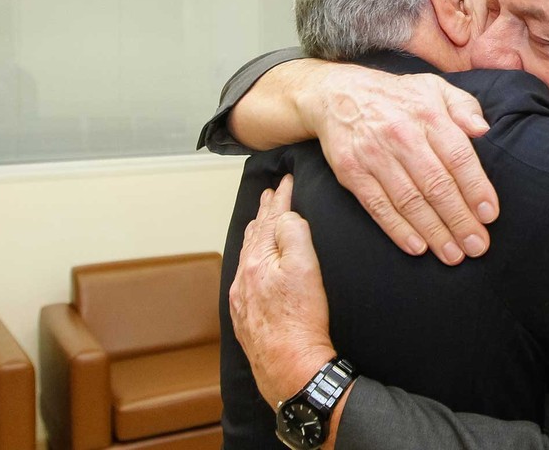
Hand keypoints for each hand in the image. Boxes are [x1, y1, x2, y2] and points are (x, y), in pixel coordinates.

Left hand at [229, 174, 335, 408]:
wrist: (290, 369)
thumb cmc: (302, 321)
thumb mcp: (306, 268)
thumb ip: (294, 234)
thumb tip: (285, 216)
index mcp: (258, 260)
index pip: (271, 219)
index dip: (281, 197)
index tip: (286, 180)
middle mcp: (244, 277)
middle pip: (255, 234)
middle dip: (265, 211)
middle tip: (271, 193)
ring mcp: (242, 298)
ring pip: (247, 255)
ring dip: (256, 233)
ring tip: (261, 219)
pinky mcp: (246, 317)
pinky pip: (245, 276)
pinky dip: (251, 259)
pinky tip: (254, 263)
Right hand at [310, 65, 499, 265]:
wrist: (337, 94)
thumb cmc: (399, 97)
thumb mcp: (435, 88)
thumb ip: (464, 107)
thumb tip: (483, 130)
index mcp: (428, 114)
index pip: (458, 157)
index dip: (476, 188)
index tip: (489, 215)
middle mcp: (401, 135)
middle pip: (436, 185)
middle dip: (459, 220)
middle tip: (477, 246)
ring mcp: (374, 155)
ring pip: (409, 201)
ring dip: (434, 232)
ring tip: (453, 254)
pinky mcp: (352, 172)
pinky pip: (378, 206)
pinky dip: (397, 229)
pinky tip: (417, 247)